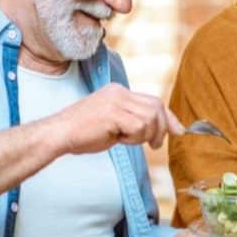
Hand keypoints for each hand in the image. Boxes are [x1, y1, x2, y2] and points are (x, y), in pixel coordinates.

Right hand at [49, 84, 184, 153]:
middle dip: (161, 128)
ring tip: (125, 140)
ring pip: (149, 119)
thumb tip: (161, 131)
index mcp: (119, 92)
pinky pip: (138, 127)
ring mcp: (116, 101)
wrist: (58, 134)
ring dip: (143, 136)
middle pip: (156, 107)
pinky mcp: (113, 112)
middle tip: (155, 145)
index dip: (168, 117)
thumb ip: (135, 122)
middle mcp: (119, 92)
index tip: (178, 130)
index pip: (153, 100)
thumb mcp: (114, 124)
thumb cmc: (83, 134)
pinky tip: (118, 139)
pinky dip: (133, 138)